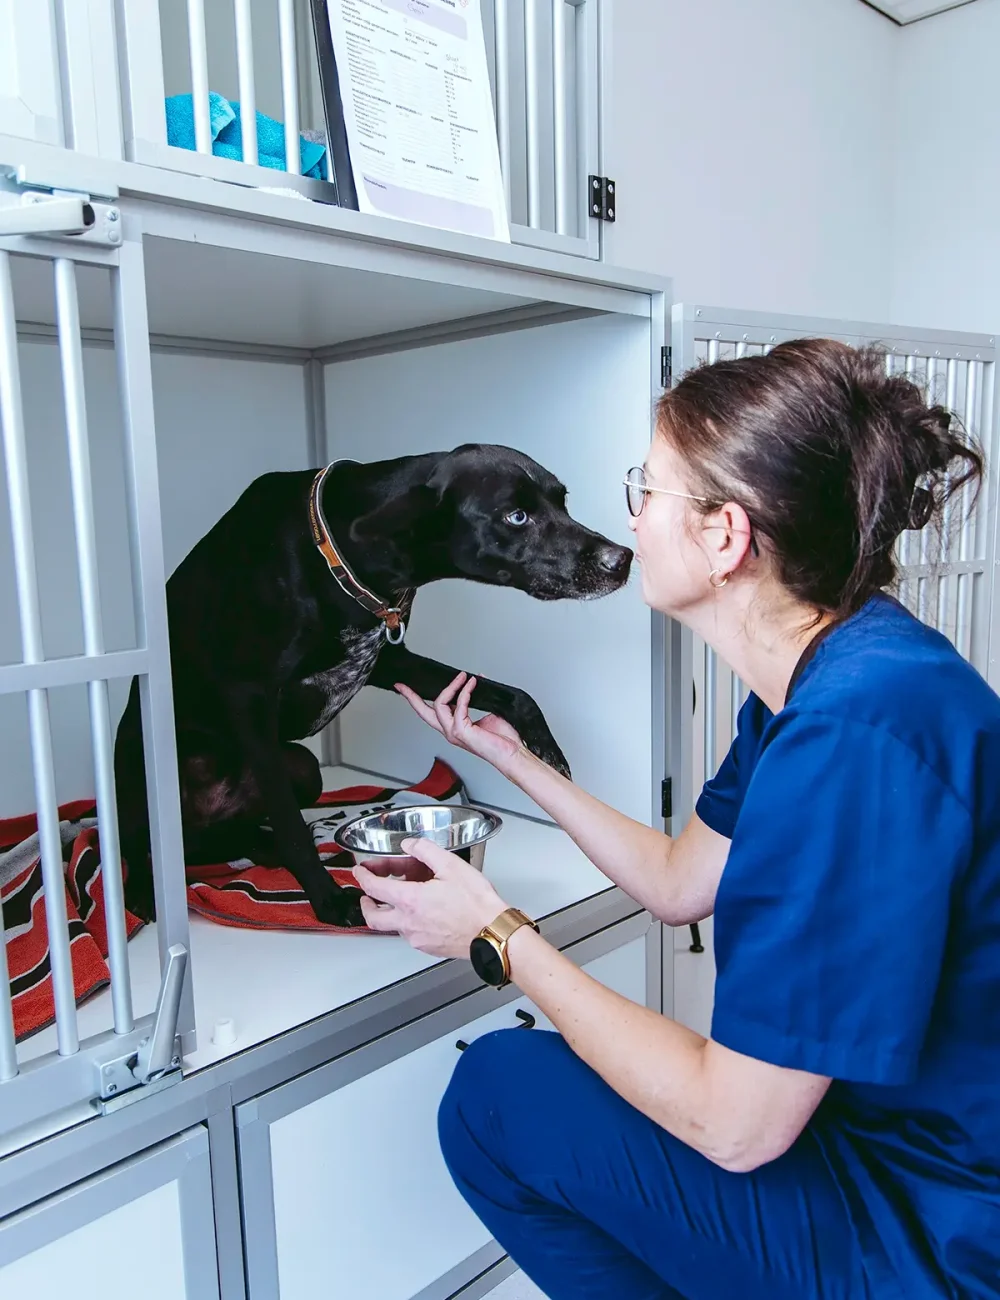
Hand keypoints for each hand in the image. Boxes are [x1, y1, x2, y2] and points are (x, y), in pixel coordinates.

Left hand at [353, 836, 506, 958]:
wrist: (492, 934)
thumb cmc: (477, 904)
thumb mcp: (452, 866)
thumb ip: (426, 851)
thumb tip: (411, 845)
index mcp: (411, 900)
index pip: (374, 887)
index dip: (363, 876)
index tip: (360, 871)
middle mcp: (408, 922)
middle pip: (373, 916)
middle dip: (366, 903)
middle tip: (368, 894)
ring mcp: (417, 938)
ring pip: (392, 926)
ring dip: (390, 911)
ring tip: (402, 899)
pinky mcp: (428, 947)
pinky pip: (410, 934)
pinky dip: (408, 921)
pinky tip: (423, 911)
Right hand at [395, 672, 523, 774]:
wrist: (512, 753)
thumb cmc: (503, 739)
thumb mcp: (485, 713)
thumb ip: (476, 699)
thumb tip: (473, 681)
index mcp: (454, 727)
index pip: (431, 712)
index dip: (416, 700)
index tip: (406, 689)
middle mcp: (450, 731)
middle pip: (423, 712)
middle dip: (411, 697)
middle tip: (404, 685)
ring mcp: (454, 732)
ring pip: (439, 705)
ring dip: (451, 687)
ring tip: (462, 677)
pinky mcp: (462, 731)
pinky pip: (459, 705)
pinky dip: (465, 692)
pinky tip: (472, 684)